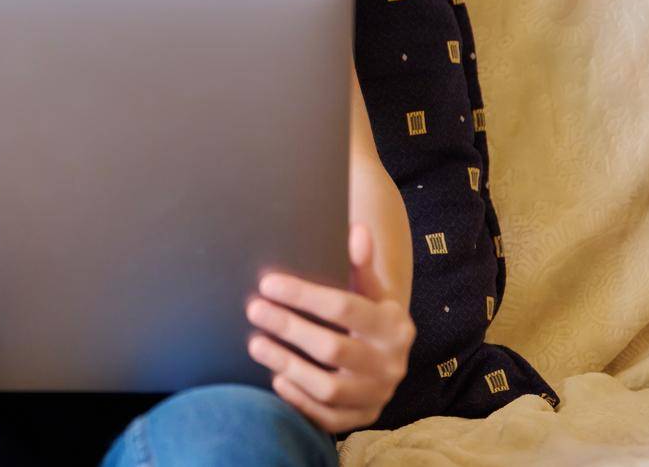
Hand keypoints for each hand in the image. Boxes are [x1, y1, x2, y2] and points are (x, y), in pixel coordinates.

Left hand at [244, 221, 415, 434]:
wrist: (388, 358)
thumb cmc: (367, 316)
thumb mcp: (370, 291)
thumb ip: (360, 264)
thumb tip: (358, 230)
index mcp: (394, 325)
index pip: (344, 307)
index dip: (303, 295)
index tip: (268, 283)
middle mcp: (391, 363)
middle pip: (332, 347)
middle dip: (289, 328)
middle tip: (254, 309)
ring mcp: (378, 395)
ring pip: (328, 387)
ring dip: (287, 365)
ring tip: (255, 343)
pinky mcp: (363, 419)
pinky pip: (328, 418)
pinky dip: (300, 401)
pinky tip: (275, 380)